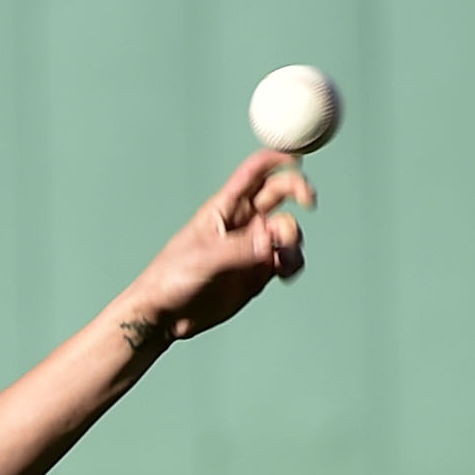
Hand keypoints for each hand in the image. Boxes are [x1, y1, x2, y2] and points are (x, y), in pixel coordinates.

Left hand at [122, 150, 310, 341]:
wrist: (166, 314)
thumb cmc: (173, 277)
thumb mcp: (205, 258)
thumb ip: (240, 248)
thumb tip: (271, 243)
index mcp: (225, 207)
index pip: (254, 172)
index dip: (277, 159)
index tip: (296, 159)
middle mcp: (243, 222)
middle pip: (280, 193)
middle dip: (298, 190)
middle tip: (309, 201)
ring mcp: (252, 247)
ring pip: (288, 230)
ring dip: (294, 238)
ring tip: (283, 257)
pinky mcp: (257, 272)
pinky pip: (287, 260)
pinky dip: (293, 262)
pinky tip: (284, 271)